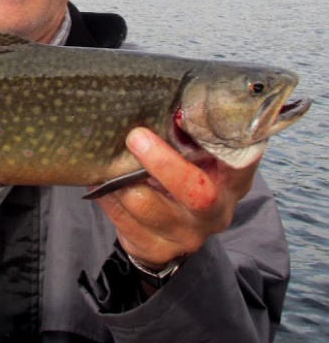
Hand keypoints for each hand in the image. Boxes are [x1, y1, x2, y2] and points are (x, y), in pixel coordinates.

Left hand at [94, 127, 259, 268]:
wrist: (169, 232)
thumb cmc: (181, 176)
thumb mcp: (196, 157)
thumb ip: (190, 134)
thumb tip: (163, 93)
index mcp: (232, 181)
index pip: (242, 161)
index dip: (226, 143)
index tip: (196, 119)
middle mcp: (216, 212)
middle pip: (196, 192)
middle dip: (163, 163)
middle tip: (135, 136)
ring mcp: (186, 235)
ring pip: (146, 204)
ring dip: (120, 178)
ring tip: (107, 156)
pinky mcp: (156, 249)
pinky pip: (121, 218)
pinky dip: (106, 194)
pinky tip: (100, 178)